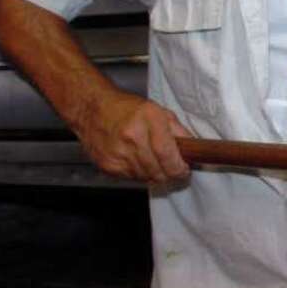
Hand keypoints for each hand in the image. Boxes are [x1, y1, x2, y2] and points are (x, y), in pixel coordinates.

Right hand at [73, 89, 190, 183]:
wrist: (92, 109)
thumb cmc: (127, 109)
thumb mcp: (159, 111)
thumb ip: (179, 130)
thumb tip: (194, 149)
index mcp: (149, 120)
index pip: (168, 154)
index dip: (179, 168)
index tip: (184, 170)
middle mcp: (132, 137)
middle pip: (159, 171)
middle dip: (170, 173)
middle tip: (173, 168)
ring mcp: (118, 153)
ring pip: (146, 178)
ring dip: (155, 174)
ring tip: (154, 162)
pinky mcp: (107, 165)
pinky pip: (131, 178)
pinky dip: (139, 174)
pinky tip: (138, 161)